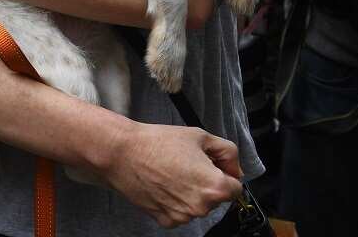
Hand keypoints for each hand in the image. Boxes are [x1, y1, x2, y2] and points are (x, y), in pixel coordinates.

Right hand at [100, 122, 241, 227]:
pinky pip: (180, 212)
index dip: (223, 171)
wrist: (121, 153)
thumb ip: (227, 152)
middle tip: (185, 163)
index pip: (235, 187)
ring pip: (197, 205)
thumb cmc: (158, 142)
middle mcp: (202, 207)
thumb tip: (235, 170)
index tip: (207, 163)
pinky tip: (162, 184)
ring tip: (170, 172)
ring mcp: (183, 216)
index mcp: (215, 187)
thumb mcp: (199, 136)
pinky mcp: (166, 220)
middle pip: (215, 197)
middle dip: (206, 182)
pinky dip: (174, 201)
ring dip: (190, 193)